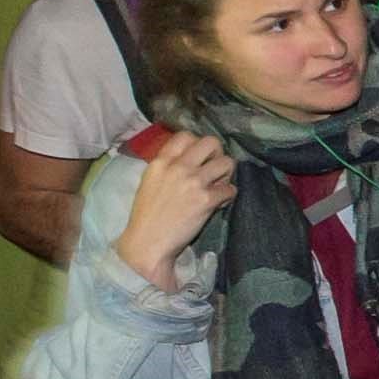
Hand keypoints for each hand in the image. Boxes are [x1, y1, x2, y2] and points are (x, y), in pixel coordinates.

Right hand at [115, 130, 238, 292]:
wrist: (147, 243)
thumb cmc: (147, 215)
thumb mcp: (151, 182)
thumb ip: (168, 167)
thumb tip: (190, 159)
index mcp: (160, 162)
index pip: (185, 135)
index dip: (197, 145)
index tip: (199, 159)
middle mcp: (178, 167)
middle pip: (212, 142)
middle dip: (218, 155)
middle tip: (214, 171)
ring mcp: (193, 181)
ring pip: (227, 162)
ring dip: (226, 175)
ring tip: (217, 187)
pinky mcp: (206, 199)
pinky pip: (231, 189)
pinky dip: (228, 196)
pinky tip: (218, 204)